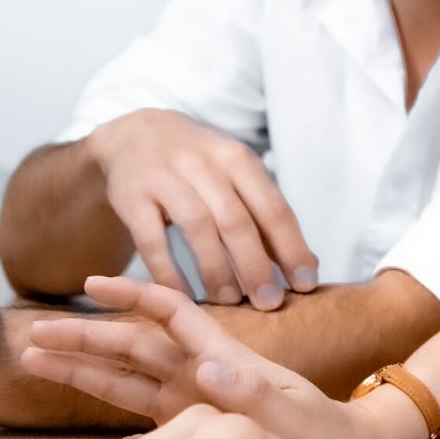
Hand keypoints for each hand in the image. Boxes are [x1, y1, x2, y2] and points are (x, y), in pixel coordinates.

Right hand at [18, 275, 381, 438]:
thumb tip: (209, 365)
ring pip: (122, 384)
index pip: (169, 314)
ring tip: (34, 362)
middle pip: (130, 347)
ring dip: (80, 374)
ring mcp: (190, 409)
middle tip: (31, 334)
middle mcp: (198, 379)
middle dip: (82, 338)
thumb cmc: (324, 436)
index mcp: (222, 359)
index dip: (130, 294)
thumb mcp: (291, 413)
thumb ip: (252, 391)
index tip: (90, 283)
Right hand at [85, 109, 316, 306]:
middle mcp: (204, 165)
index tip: (305, 287)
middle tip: (268, 304)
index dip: (291, 249)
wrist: (136, 134)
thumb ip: (267, 218)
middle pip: (236, 220)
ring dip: (216, 270)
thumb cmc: (201, 167)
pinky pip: (152, 240)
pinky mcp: (132, 196)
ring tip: (230, 301)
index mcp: (239, 161)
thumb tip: (306, 269)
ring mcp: (165, 178)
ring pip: (197, 228)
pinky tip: (183, 297)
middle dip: (255, 266)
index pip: (273, 208)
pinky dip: (169, 273)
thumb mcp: (236, 178)